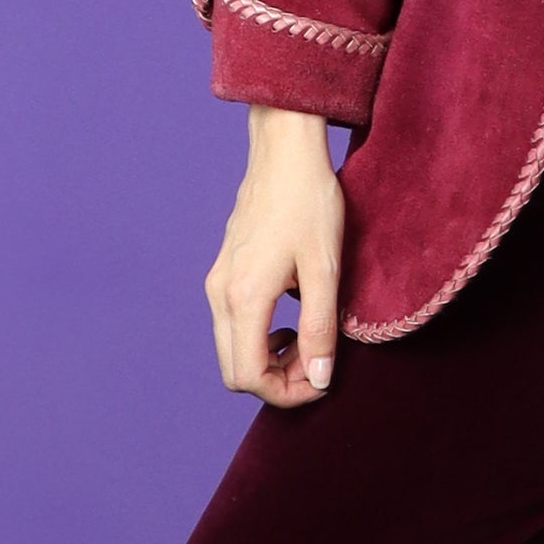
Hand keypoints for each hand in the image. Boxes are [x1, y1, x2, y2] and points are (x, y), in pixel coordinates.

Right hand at [204, 104, 345, 406]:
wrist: (285, 151)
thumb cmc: (310, 202)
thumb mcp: (325, 268)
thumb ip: (320, 328)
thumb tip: (319, 379)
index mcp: (244, 297)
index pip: (249, 377)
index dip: (287, 392)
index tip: (322, 379)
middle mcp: (220, 294)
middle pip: (234, 371)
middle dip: (276, 381)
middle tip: (317, 363)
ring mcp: (217, 281)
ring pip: (231, 349)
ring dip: (268, 359)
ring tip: (308, 338)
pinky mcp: (223, 271)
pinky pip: (232, 324)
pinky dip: (259, 336)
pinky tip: (292, 315)